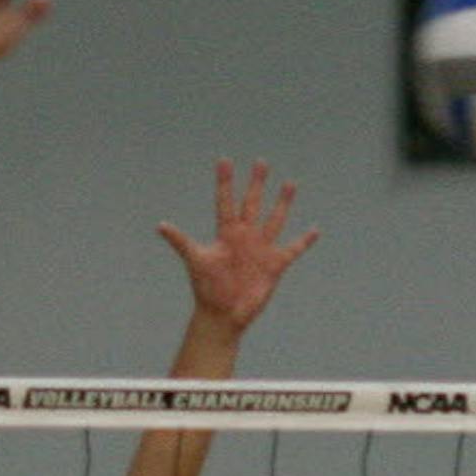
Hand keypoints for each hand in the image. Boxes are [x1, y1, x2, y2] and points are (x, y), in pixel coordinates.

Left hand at [158, 159, 319, 336]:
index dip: (225, 182)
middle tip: (261, 162)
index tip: (224, 161)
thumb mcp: (195, 260)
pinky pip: (292, 250)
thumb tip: (161, 225)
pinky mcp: (274, 265)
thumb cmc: (206, 288)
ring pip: (274, 220)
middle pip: (252, 204)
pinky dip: (304, 241)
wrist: (223, 314)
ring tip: (290, 184)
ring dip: (282, 203)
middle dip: (256, 184)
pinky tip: (314, 230)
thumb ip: (181, 241)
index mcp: (226, 233)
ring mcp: (260, 249)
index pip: (226, 201)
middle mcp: (245, 236)